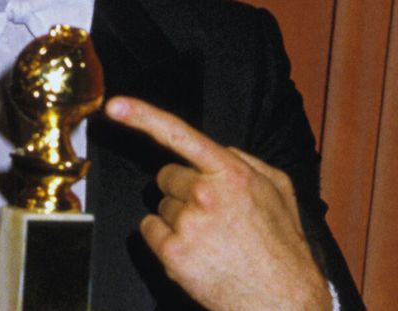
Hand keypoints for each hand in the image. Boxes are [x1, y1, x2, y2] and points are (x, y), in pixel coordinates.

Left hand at [105, 96, 331, 310]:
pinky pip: (149, 231)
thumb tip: (219, 150)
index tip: (114, 105)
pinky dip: (164, 239)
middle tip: (210, 214)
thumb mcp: (279, 189)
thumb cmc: (283, 246)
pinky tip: (194, 251)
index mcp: (231, 173)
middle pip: (167, 177)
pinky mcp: (173, 254)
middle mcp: (206, 194)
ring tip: (211, 238)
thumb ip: (247, 161)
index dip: (141, 115)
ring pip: (160, 206)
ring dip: (178, 218)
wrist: (283, 298)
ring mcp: (187, 225)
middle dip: (182, 190)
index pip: (179, 134)